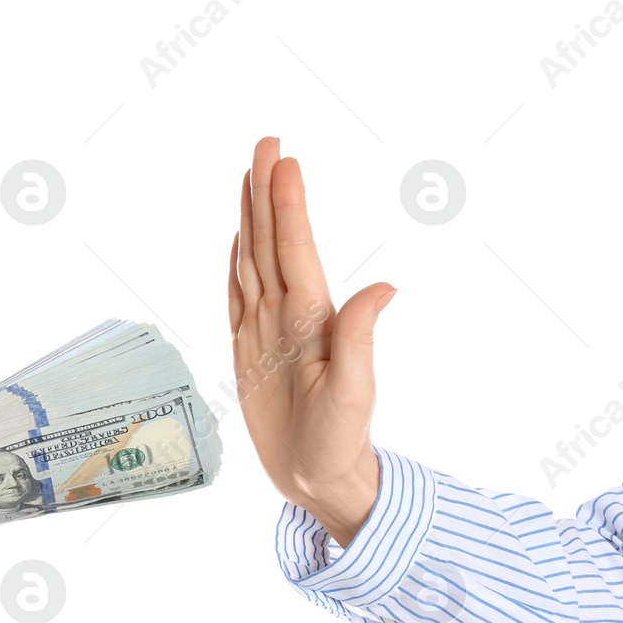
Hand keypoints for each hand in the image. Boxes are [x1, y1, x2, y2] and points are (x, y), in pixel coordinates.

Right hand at [228, 136, 396, 545]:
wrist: (318, 479)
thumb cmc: (339, 441)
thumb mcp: (353, 393)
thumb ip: (360, 338)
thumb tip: (387, 287)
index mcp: (311, 318)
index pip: (296, 249)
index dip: (288, 205)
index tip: (285, 160)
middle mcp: (288, 315)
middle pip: (272, 241)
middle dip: (267, 191)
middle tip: (266, 143)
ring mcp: (267, 329)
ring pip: (255, 259)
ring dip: (251, 216)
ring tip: (249, 175)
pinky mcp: (249, 348)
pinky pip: (238, 294)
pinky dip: (236, 262)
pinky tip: (238, 239)